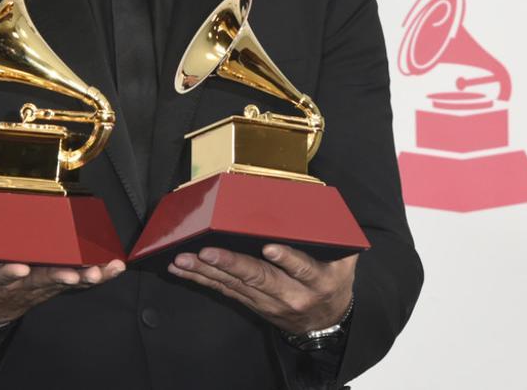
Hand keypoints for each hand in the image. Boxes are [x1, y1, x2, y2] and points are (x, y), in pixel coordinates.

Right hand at [0, 257, 126, 326]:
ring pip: (64, 278)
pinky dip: (97, 274)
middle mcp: (22, 282)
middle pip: (42, 279)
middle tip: (74, 273)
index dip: (8, 272)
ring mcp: (40, 283)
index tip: (17, 267)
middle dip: (59, 275)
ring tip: (102, 271)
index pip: (0, 275)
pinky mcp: (54, 281)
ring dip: (85, 275)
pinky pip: (78, 278)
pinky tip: (114, 267)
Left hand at [168, 244, 355, 333]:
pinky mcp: (252, 304)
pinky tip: (182, 270)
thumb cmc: (334, 282)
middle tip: (206, 252)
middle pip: (260, 278)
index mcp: (318, 281)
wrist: (327, 322)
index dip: (287, 258)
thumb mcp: (344, 260)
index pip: (302, 268)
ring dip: (206, 272)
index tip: (270, 247)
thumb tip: (320, 204)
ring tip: (183, 259)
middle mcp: (292, 294)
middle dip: (230, 264)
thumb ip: (334, 236)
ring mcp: (269, 303)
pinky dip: (202, 280)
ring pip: (235, 286)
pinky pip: (225, 291)